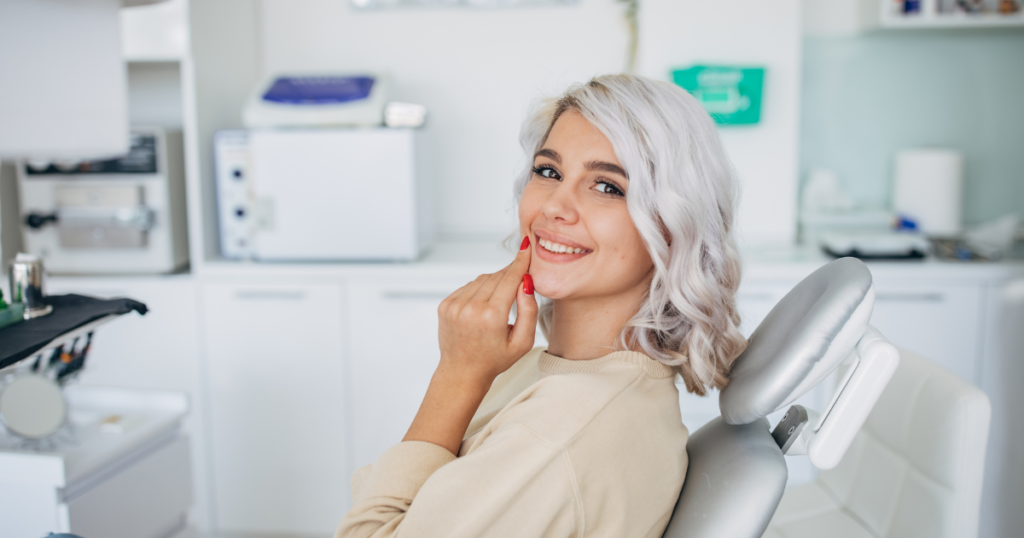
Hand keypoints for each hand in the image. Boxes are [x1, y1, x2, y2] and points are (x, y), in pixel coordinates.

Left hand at [436, 236, 537, 383]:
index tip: (526, 246)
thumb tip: (526, 282)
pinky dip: (479, 290)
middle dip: (509, 275)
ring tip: (499, 303)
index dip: (520, 262)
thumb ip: (529, 310)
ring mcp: (454, 305)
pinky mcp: (445, 305)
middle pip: (496, 277)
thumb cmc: (495, 359)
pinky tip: (483, 307)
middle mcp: (470, 308)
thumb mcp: (523, 342)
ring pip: (482, 279)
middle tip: (519, 283)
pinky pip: (468, 287)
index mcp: (491, 317)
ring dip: (494, 283)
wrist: (462, 372)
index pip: (510, 279)